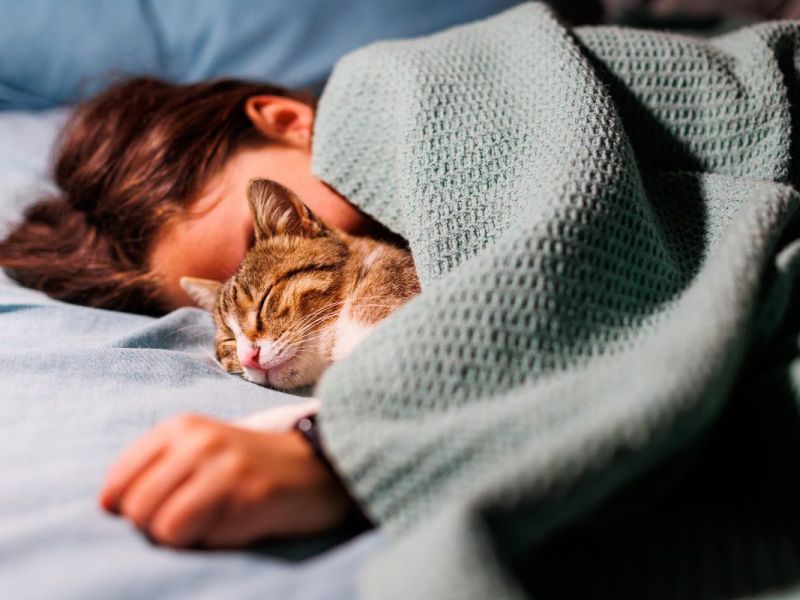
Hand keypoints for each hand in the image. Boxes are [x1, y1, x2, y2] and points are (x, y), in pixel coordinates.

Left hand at [98, 414, 355, 547]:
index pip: (119, 481)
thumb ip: (157, 468)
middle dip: (154, 527)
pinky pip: (202, 538)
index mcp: (180, 427)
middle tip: (188, 522)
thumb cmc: (249, 465)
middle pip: (137, 508)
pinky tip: (235, 524)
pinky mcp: (249, 495)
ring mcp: (225, 466)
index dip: (126, 509)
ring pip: (163, 527)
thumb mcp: (199, 448)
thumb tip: (112, 505)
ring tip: (211, 523)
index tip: (154, 512)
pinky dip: (211, 541)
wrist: (317, 466)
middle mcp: (199, 441)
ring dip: (182, 538)